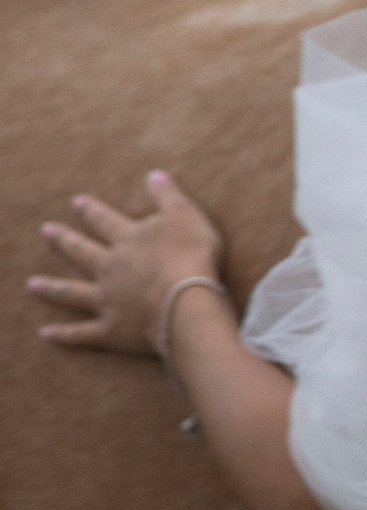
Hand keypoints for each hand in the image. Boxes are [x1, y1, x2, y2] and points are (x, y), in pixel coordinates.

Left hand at [30, 171, 231, 359]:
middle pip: (81, 252)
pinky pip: (82, 333)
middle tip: (45, 230)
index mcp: (127, 240)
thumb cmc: (191, 256)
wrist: (186, 301)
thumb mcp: (186, 215)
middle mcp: (110, 268)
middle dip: (64, 240)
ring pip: (72, 292)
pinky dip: (64, 334)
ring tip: (32, 284)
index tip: (76, 202)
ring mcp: (107, 300)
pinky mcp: (111, 329)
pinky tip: (46, 333)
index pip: (104, 220)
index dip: (91, 210)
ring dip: (52, 288)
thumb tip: (154, 174)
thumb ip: (167, 195)